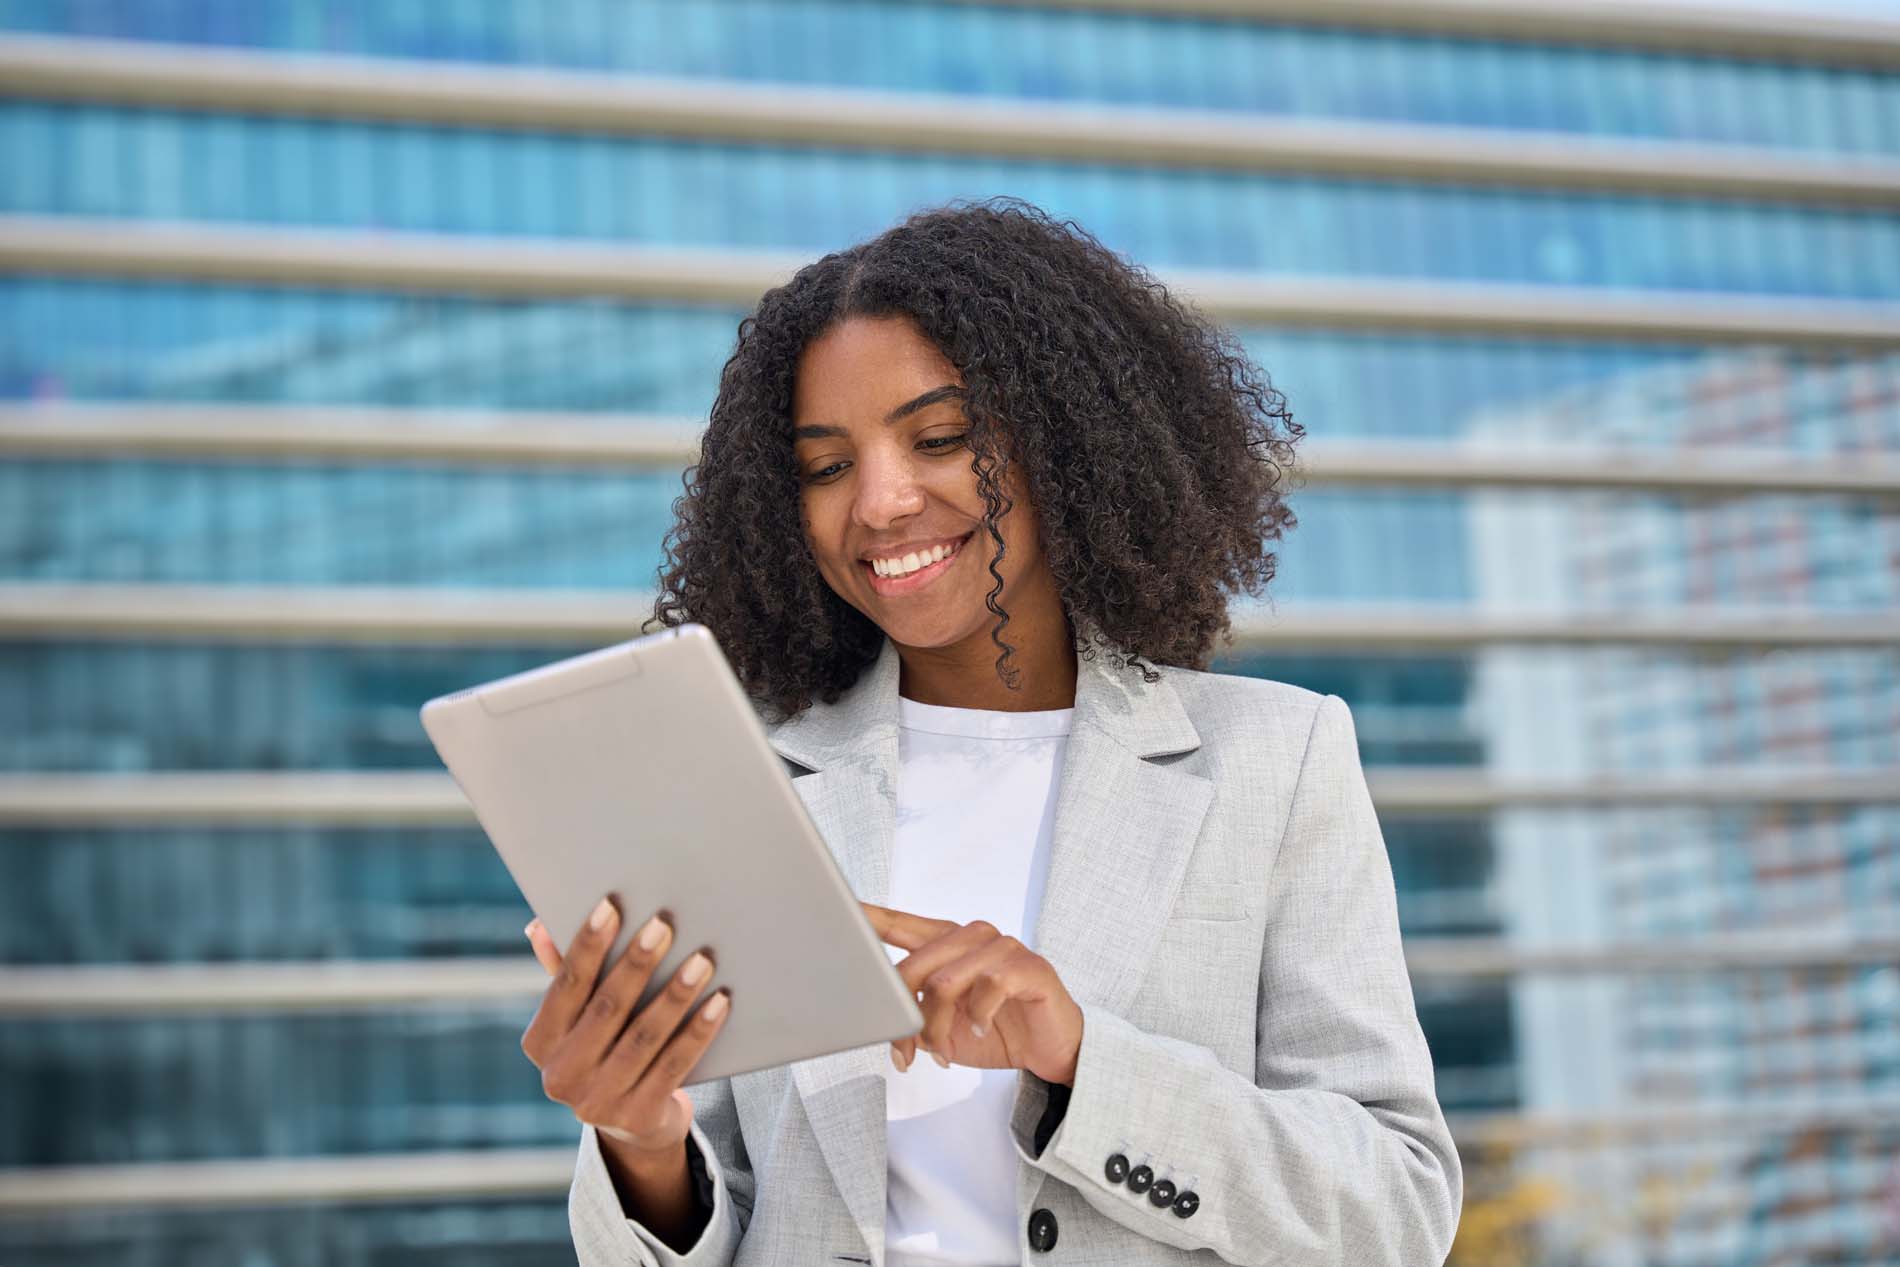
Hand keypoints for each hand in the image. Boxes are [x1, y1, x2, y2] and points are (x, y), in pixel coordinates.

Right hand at [521, 897, 730, 1161]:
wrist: (634, 1122)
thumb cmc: (605, 1046)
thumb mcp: (579, 1016)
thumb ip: (563, 972)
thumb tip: (538, 925)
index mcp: (540, 1043)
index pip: (565, 985)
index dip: (586, 945)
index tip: (611, 906)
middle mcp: (561, 1077)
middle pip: (606, 1008)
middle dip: (637, 963)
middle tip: (663, 925)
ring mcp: (598, 1102)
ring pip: (644, 1037)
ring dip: (676, 994)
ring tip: (702, 960)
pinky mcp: (638, 1117)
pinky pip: (675, 1064)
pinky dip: (699, 1031)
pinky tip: (719, 1002)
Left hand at [862, 901, 1082, 1086]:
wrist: (1051, 1048)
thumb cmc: (995, 1030)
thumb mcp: (944, 1027)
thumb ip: (914, 1013)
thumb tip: (884, 1021)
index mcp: (948, 943)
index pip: (901, 924)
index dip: (870, 918)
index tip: (841, 909)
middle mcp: (973, 937)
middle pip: (915, 964)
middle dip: (902, 1015)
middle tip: (906, 1052)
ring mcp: (1003, 948)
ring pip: (945, 982)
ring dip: (937, 1027)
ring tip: (943, 1052)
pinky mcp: (1030, 968)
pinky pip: (989, 988)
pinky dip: (978, 1019)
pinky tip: (982, 1031)